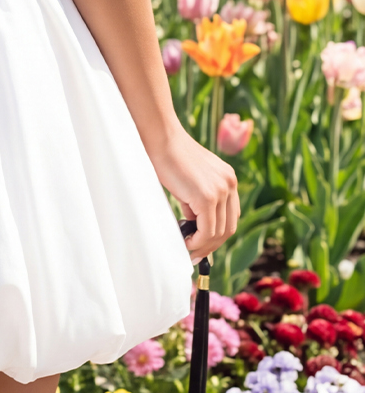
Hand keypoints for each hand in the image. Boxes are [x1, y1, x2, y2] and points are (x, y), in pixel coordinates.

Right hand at [146, 123, 239, 262]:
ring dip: (203, 245)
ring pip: (219, 232)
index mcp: (229, 178)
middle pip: (229, 227)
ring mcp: (221, 190)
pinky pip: (207, 230)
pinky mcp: (207, 197)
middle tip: (196, 253)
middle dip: (212, 244)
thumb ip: (199, 198)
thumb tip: (195, 224)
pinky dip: (198, 241)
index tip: (203, 244)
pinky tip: (186, 241)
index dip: (218, 234)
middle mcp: (230, 184)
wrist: (162, 139)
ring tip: (188, 248)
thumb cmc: (169, 156)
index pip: (231, 215)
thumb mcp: (192, 179)